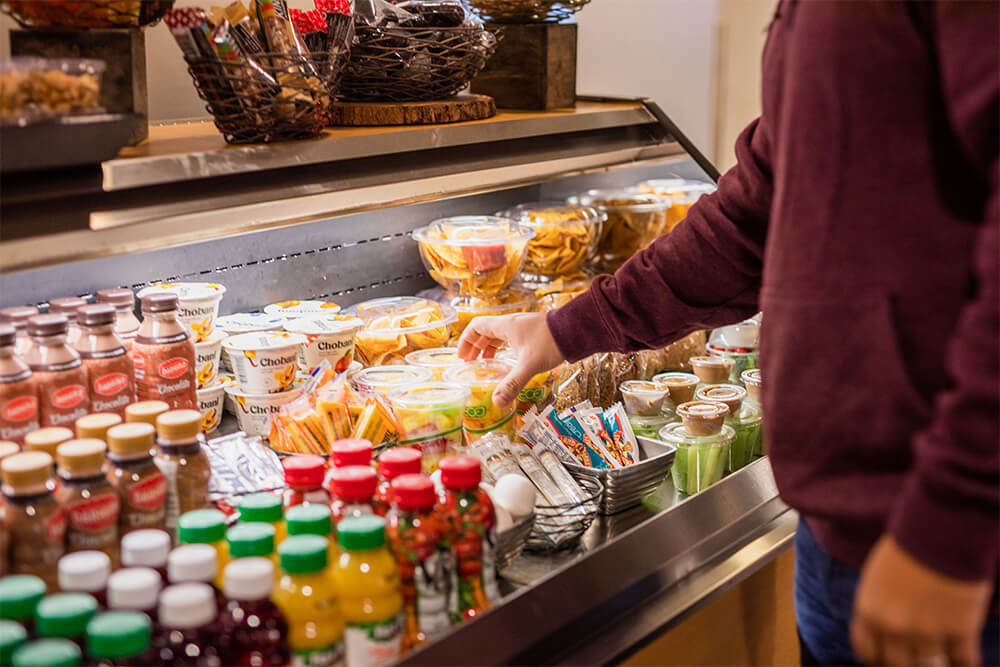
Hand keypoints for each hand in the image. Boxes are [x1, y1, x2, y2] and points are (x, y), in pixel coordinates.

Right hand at [457, 312, 564, 406]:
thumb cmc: (551, 342)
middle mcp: (512, 324)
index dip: (466, 341)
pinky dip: (504, 350)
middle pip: (486, 331)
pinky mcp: (533, 333)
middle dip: (476, 347)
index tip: (462, 356)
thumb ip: (512, 383)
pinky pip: (511, 339)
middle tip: (470, 363)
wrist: (577, 330)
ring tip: (486, 365)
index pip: (476, 327)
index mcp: (505, 326)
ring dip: (490, 348)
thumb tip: (497, 402)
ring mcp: (523, 328)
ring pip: (499, 335)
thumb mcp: (529, 365)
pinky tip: (509, 363)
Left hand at [851, 536, 991, 665]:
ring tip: (941, 654)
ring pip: (930, 666)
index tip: (888, 655)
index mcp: (868, 611)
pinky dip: (963, 663)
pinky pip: (963, 663)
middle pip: (897, 665)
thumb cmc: (906, 547)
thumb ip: (878, 607)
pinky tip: (962, 657)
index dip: (879, 657)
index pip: (866, 652)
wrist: (940, 530)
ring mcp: (927, 632)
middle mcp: (893, 627)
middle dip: (906, 662)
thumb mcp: (875, 579)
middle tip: (916, 657)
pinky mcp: (960, 631)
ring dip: (936, 661)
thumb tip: (885, 632)